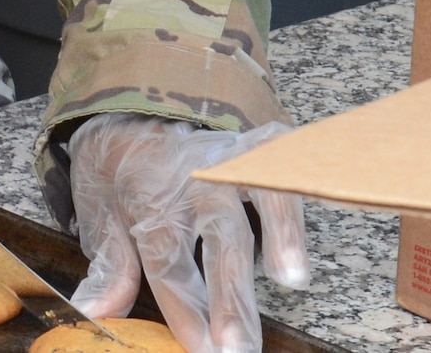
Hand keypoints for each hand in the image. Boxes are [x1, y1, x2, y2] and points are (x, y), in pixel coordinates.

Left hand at [67, 114, 308, 352]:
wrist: (127, 103)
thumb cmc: (116, 167)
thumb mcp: (98, 211)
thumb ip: (111, 265)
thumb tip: (95, 312)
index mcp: (150, 199)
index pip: (170, 262)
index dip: (186, 308)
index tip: (203, 347)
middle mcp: (193, 180)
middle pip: (219, 241)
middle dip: (234, 296)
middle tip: (241, 343)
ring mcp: (229, 161)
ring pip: (261, 196)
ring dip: (282, 235)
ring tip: (293, 279)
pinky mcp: (255, 147)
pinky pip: (286, 162)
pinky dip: (308, 182)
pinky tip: (334, 207)